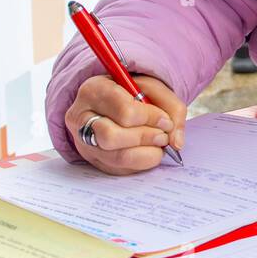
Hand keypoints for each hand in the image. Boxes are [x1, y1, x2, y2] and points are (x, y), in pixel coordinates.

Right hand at [65, 75, 185, 174]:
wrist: (113, 101)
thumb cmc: (132, 92)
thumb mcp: (153, 88)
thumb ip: (171, 109)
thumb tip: (176, 142)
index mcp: (93, 90)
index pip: (124, 111)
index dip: (150, 118)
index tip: (165, 120)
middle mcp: (80, 117)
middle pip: (111, 136)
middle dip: (144, 138)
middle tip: (162, 135)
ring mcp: (83, 141)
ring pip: (115, 156)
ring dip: (145, 153)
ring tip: (158, 143)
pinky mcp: (92, 159)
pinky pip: (118, 169)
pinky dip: (140, 162)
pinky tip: (147, 150)